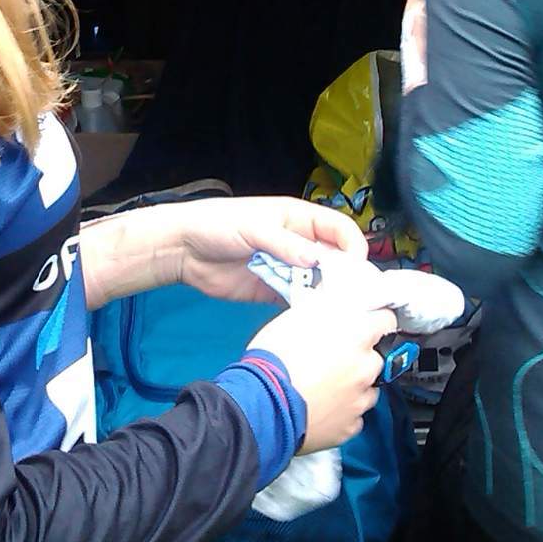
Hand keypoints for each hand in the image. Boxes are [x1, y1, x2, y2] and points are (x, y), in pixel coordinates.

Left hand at [169, 197, 367, 304]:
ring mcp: (287, 269)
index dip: (353, 246)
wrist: (184, 250)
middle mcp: (298, 244)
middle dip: (345, 277)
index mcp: (298, 219)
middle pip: (334, 260)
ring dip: (327, 297)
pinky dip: (306, 310)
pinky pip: (297, 301)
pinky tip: (313, 322)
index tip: (358, 267)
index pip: (338, 229)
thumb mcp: (254, 227)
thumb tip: (316, 258)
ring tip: (337, 315)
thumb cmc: (219, 224)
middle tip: (354, 299)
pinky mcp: (273, 291)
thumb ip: (284, 243)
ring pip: (318, 283)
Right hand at [248, 301, 395, 453]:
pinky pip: (353, 416)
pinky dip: (343, 411)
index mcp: (358, 335)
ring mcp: (360, 401)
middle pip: (375, 357)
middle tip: (334, 356)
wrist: (262, 405)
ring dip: (353, 385)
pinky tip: (322, 406)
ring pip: (367, 389)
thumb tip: (334, 296)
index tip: (365, 322)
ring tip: (325, 385)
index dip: (375, 319)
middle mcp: (366, 368)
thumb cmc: (276, 356)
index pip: (386, 319)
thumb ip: (325, 304)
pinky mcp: (349, 428)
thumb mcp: (298, 315)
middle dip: (360, 355)